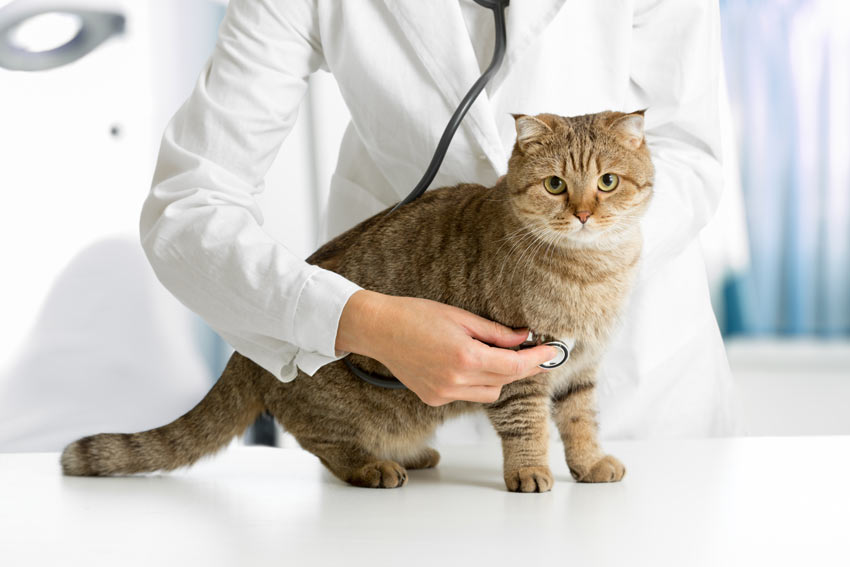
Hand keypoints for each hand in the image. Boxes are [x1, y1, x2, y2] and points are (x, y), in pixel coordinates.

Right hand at [335, 290, 559, 405]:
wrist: (379, 329)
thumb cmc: (415, 316)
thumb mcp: (461, 317)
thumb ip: (495, 333)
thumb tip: (524, 338)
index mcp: (465, 358)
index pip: (514, 366)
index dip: (537, 360)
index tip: (552, 352)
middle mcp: (455, 381)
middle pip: (504, 382)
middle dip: (519, 367)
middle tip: (525, 349)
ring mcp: (443, 394)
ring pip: (488, 394)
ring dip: (497, 377)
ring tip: (488, 354)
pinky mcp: (433, 399)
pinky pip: (467, 395)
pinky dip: (474, 382)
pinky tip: (463, 363)